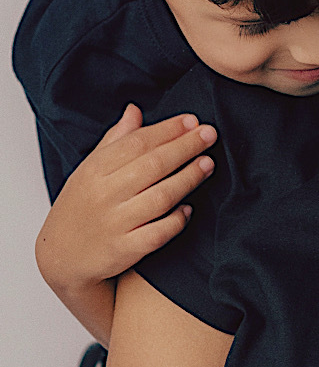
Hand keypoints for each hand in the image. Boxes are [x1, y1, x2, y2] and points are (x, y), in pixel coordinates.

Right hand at [36, 105, 217, 295]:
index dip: (168, 130)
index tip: (192, 121)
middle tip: (210, 135)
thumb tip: (134, 110)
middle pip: (153, 165)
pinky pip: (157, 233)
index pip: (137, 143)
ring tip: (208, 164)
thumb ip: (115, 140)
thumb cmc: (80, 207)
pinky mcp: (125, 250)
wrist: (61, 255)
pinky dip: (175, 221)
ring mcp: (115, 223)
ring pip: (160, 197)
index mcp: (95, 170)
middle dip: (185, 147)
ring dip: (187, 179)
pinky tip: (188, 209)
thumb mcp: (89, 170)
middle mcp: (104, 194)